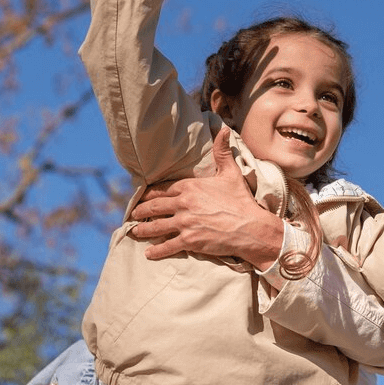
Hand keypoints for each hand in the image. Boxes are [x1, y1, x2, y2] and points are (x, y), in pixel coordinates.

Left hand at [129, 126, 283, 270]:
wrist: (251, 227)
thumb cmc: (241, 200)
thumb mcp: (231, 173)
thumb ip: (222, 152)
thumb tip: (222, 130)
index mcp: (190, 187)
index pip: (163, 190)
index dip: (150, 194)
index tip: (142, 197)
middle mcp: (183, 203)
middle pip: (155, 207)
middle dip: (141, 211)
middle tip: (132, 215)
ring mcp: (185, 223)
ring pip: (156, 227)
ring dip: (143, 230)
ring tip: (135, 231)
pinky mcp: (189, 240)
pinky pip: (167, 245)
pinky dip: (156, 251)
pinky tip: (148, 254)